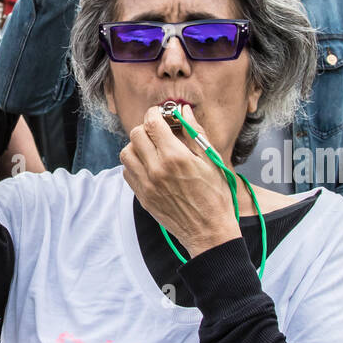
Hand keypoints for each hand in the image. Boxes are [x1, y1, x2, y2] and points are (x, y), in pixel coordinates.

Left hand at [120, 104, 240, 257]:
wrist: (209, 232)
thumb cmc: (215, 195)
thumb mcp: (211, 160)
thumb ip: (195, 132)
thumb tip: (184, 111)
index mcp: (175, 157)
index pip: (152, 123)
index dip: (155, 114)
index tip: (162, 115)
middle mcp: (156, 169)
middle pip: (135, 134)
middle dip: (146, 128)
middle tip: (159, 132)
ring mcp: (146, 184)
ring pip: (126, 152)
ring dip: (137, 145)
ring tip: (152, 149)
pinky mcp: (142, 197)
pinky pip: (126, 172)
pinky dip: (134, 164)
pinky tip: (149, 166)